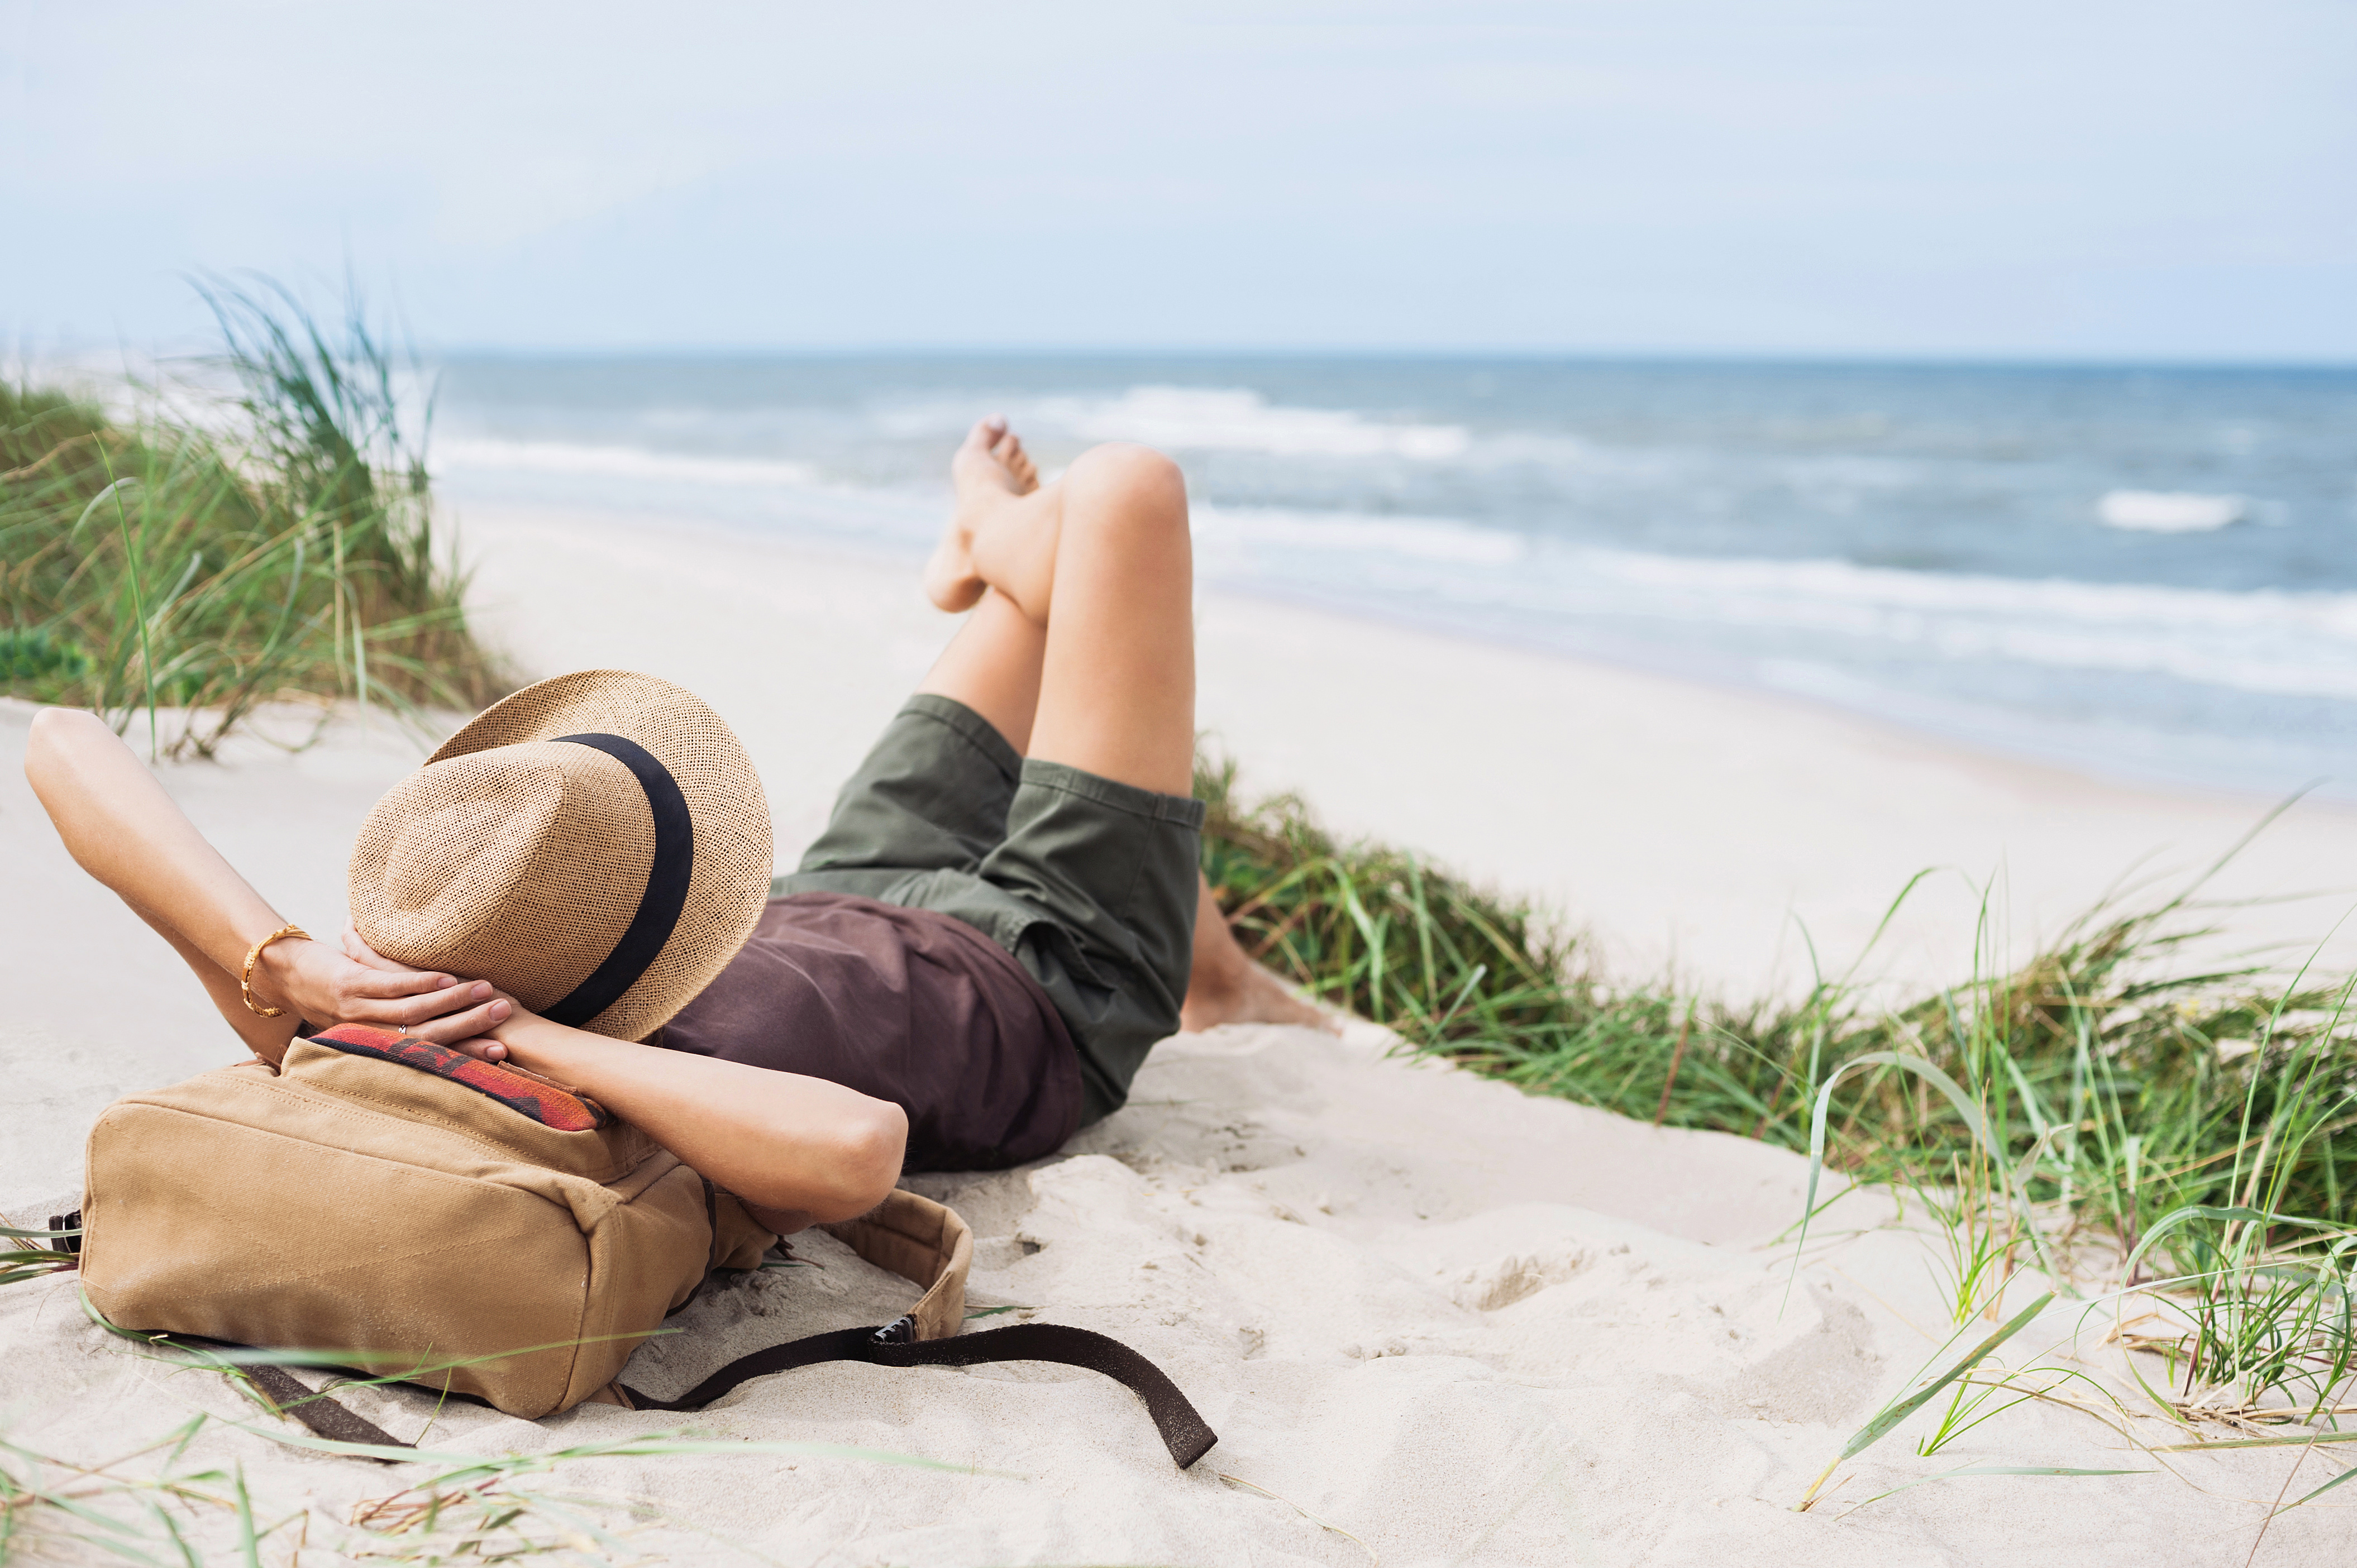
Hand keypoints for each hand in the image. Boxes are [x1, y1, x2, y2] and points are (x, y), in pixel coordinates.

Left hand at [252, 922, 512, 1045]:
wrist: (281, 974)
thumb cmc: (328, 996)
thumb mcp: (360, 1021)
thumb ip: (391, 1031)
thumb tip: (441, 1040)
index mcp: (377, 1045)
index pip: (429, 1053)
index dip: (466, 1055)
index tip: (502, 1054)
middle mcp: (369, 1033)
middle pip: (427, 1035)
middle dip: (469, 1027)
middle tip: (504, 1017)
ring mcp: (358, 1010)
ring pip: (412, 1012)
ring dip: (453, 1004)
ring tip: (487, 994)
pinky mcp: (348, 984)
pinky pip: (390, 986)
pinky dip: (421, 984)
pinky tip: (446, 979)